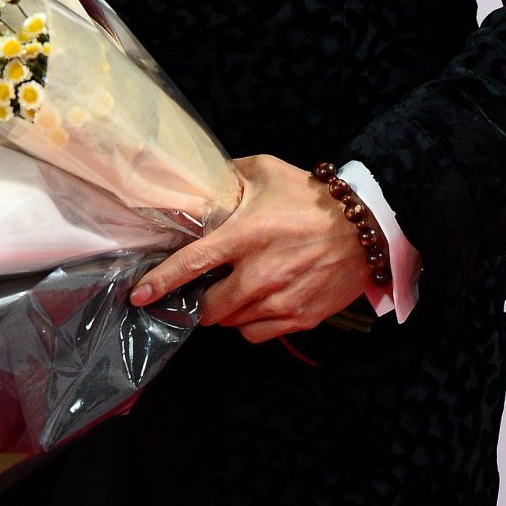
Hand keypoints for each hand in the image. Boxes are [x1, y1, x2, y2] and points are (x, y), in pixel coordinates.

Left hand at [130, 153, 376, 343]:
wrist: (365, 226)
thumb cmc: (312, 197)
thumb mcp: (268, 172)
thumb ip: (232, 175)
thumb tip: (203, 180)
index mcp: (245, 236)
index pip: (193, 264)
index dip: (161, 282)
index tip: (139, 295)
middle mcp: (259, 274)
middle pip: (208, 308)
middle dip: (200, 300)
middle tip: (208, 285)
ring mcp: (280, 300)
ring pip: (232, 323)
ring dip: (227, 311)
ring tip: (238, 289)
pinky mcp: (299, 318)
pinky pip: (258, 334)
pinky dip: (251, 323)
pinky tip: (260, 303)